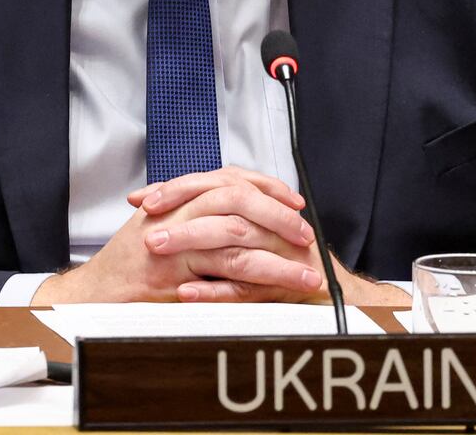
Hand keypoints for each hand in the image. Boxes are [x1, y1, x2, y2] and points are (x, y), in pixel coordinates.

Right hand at [35, 166, 322, 304]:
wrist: (94, 291)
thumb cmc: (127, 263)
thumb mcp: (160, 226)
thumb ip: (194, 215)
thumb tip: (237, 213)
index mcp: (179, 198)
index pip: (231, 179)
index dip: (266, 187)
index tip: (293, 201)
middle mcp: (179, 212)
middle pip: (239, 200)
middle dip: (279, 216)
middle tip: (305, 233)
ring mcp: (176, 241)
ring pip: (239, 238)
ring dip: (278, 256)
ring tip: (305, 270)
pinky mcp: (176, 272)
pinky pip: (224, 273)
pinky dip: (256, 282)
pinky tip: (277, 291)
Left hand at [130, 173, 410, 306]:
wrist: (332, 291)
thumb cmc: (283, 262)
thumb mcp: (247, 233)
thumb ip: (216, 217)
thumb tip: (164, 209)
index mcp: (259, 204)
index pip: (216, 183)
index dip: (178, 187)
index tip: (143, 199)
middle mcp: (270, 219)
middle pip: (224, 200)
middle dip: (181, 208)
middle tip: (146, 221)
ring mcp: (279, 249)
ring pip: (232, 238)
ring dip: (191, 244)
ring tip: (158, 251)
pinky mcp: (285, 280)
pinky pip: (247, 283)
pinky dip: (215, 289)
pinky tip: (188, 293)